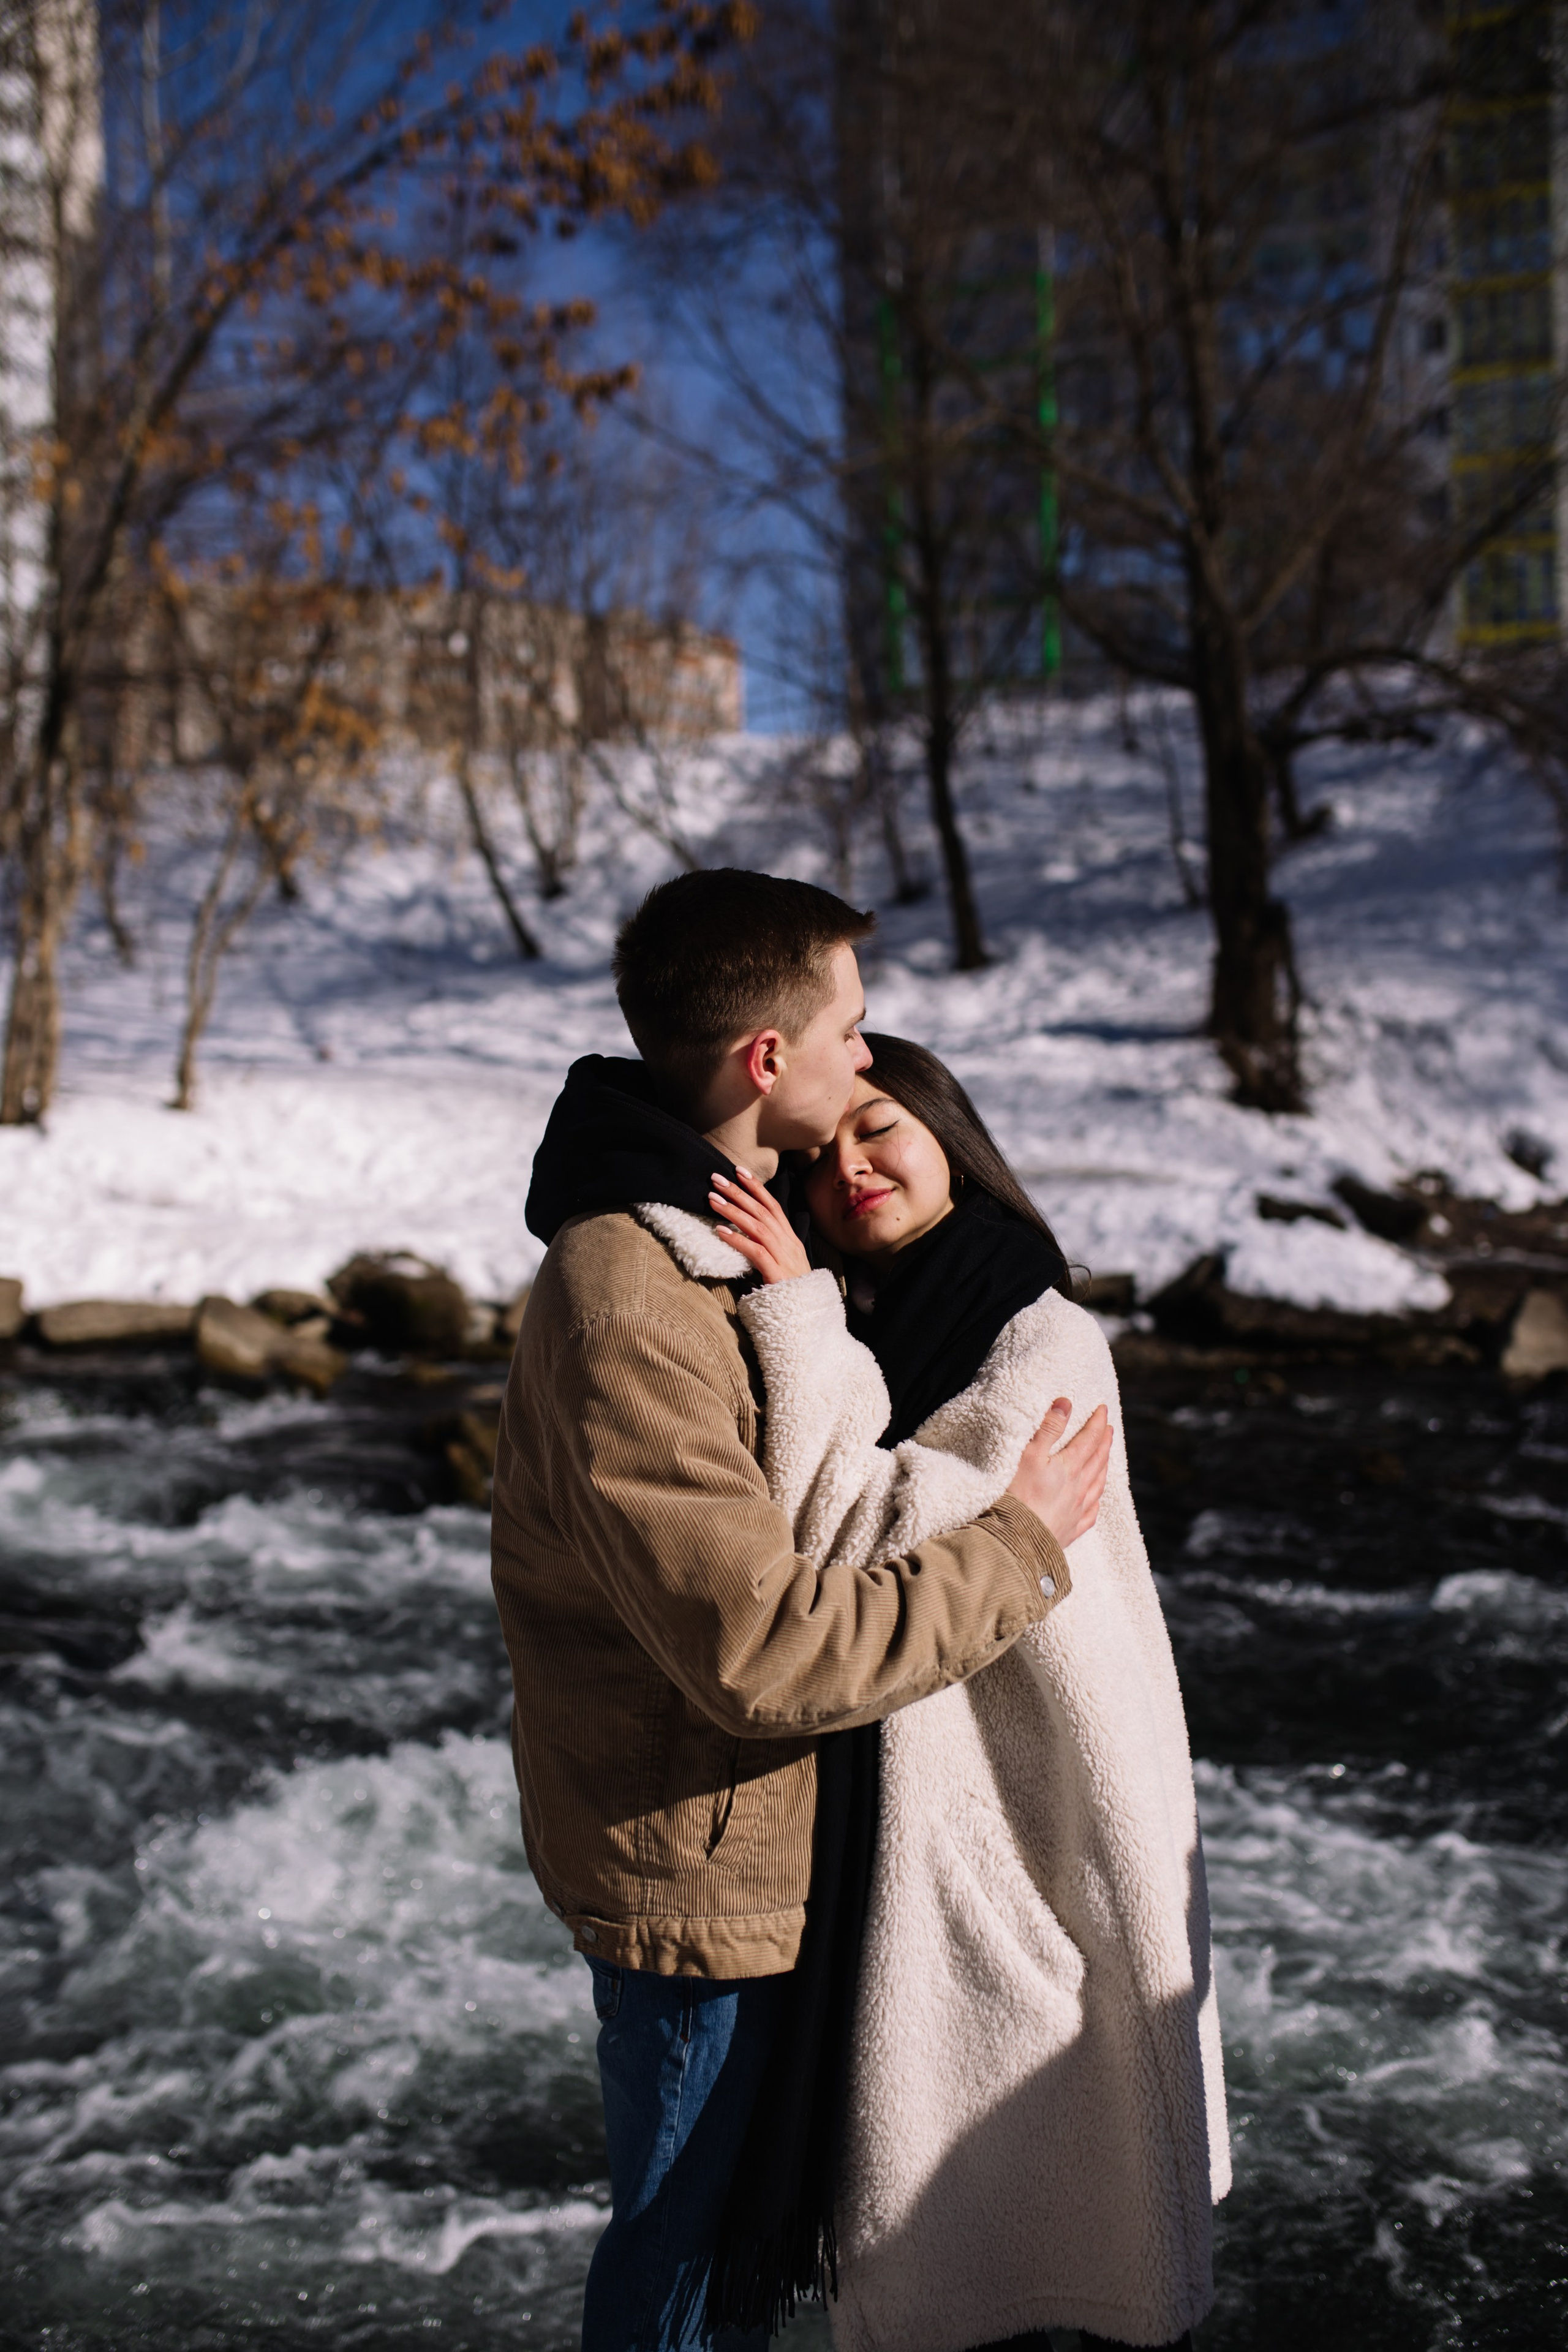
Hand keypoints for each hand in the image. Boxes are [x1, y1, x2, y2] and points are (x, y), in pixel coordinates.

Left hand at [709, 1168, 812, 1283]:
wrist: (806, 1316)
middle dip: (739, 1192)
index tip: (738, 1171)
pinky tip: (720, 1231)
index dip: (756, 1187)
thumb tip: (746, 1230)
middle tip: (717, 1178)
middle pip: (762, 1211)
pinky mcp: (777, 1274)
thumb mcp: (782, 1262)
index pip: (773, 1206)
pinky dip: (738, 1239)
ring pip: (758, 1227)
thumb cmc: (790, 1290)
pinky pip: (756, 1252)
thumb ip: (768, 1245)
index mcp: (790, 1239)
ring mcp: (784, 1258)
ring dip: (733, 1211)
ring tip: (713, 1200)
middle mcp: (788, 1243)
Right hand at [1007, 1398, 1110, 1549]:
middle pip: (1097, 1461)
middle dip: (1104, 1442)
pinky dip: (1096, 1502)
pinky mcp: (1070, 1530)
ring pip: (1098, 1485)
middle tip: (1108, 1429)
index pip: (1089, 1440)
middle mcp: (1079, 1488)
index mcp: (1069, 1468)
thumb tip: (1066, 1404)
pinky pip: (1091, 1513)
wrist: (1017, 1540)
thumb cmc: (1018, 1496)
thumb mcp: (1029, 1454)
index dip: (1096, 1423)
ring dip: (1104, 1468)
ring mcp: (1077, 1511)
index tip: (1103, 1410)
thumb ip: (1048, 1428)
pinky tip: (1096, 1501)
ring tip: (1106, 1459)